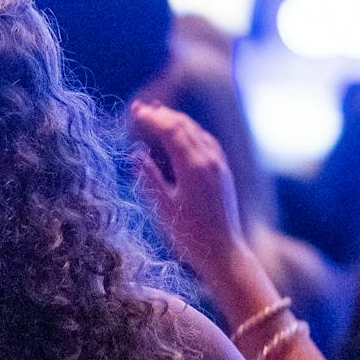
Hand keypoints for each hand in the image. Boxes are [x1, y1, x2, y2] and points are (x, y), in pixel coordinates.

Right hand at [129, 100, 252, 291]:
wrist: (223, 251)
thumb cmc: (189, 235)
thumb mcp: (163, 208)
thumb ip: (149, 178)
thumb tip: (136, 153)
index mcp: (194, 166)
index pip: (172, 131)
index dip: (153, 118)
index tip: (135, 110)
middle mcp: (210, 160)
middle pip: (185, 127)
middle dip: (163, 114)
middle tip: (142, 107)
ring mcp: (220, 165)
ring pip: (198, 132)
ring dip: (178, 121)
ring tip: (159, 113)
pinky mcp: (224, 172)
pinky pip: (208, 142)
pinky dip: (192, 132)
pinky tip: (184, 133)